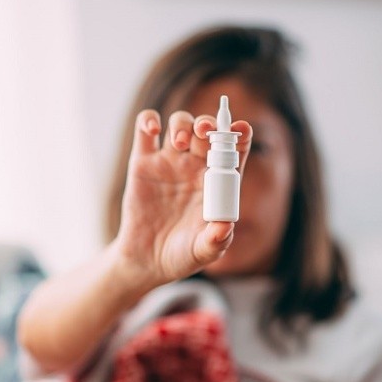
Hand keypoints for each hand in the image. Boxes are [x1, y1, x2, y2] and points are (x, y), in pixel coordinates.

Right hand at [111, 109, 251, 289]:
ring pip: (180, 123)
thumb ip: (216, 240)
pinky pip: (145, 130)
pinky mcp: (142, 163)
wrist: (146, 261)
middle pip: (207, 130)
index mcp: (217, 181)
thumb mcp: (203, 252)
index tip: (239, 128)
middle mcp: (195, 166)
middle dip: (209, 123)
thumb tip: (225, 226)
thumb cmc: (181, 255)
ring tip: (179, 142)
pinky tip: (153, 129)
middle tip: (205, 132)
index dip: (240, 134)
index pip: (235, 149)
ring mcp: (169, 162)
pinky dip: (148, 120)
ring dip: (183, 124)